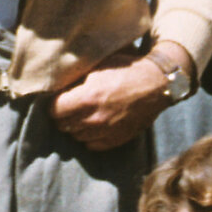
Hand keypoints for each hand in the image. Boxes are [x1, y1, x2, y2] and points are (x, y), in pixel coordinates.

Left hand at [50, 54, 171, 152]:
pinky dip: (90, 137)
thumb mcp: (99, 65)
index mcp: (88, 97)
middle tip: (68, 107)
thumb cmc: (127, 69)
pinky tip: (95, 125)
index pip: (54, 110)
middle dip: (62, 116)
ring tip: (83, 115)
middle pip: (62, 125)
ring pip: (76, 136)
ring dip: (76, 127)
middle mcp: (94, 118)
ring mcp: (106, 132)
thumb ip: (77, 78)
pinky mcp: (116, 140)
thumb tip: (57, 83)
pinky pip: (92, 145)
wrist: (157, 85)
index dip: (53, 104)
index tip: (58, 99)